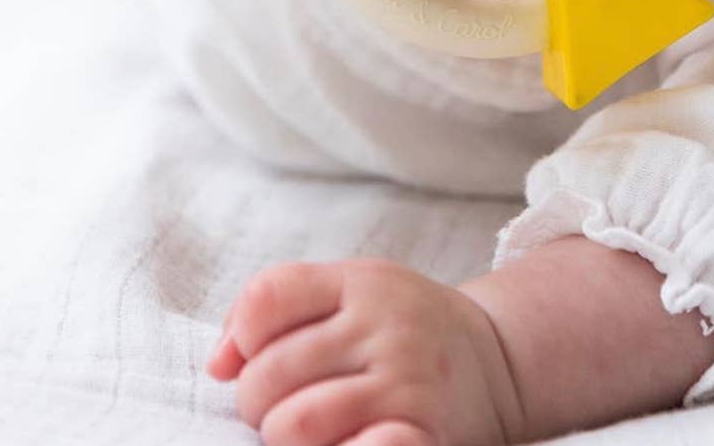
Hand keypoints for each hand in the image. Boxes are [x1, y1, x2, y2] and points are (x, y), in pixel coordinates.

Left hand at [206, 256, 525, 445]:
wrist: (498, 361)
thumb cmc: (401, 330)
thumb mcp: (351, 294)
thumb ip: (278, 308)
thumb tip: (216, 364)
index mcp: (361, 283)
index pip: (267, 299)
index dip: (242, 336)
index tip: (254, 356)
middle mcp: (385, 326)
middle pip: (269, 372)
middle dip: (257, 401)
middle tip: (280, 404)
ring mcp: (406, 381)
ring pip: (296, 424)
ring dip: (282, 439)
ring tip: (302, 432)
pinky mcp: (422, 430)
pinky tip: (341, 442)